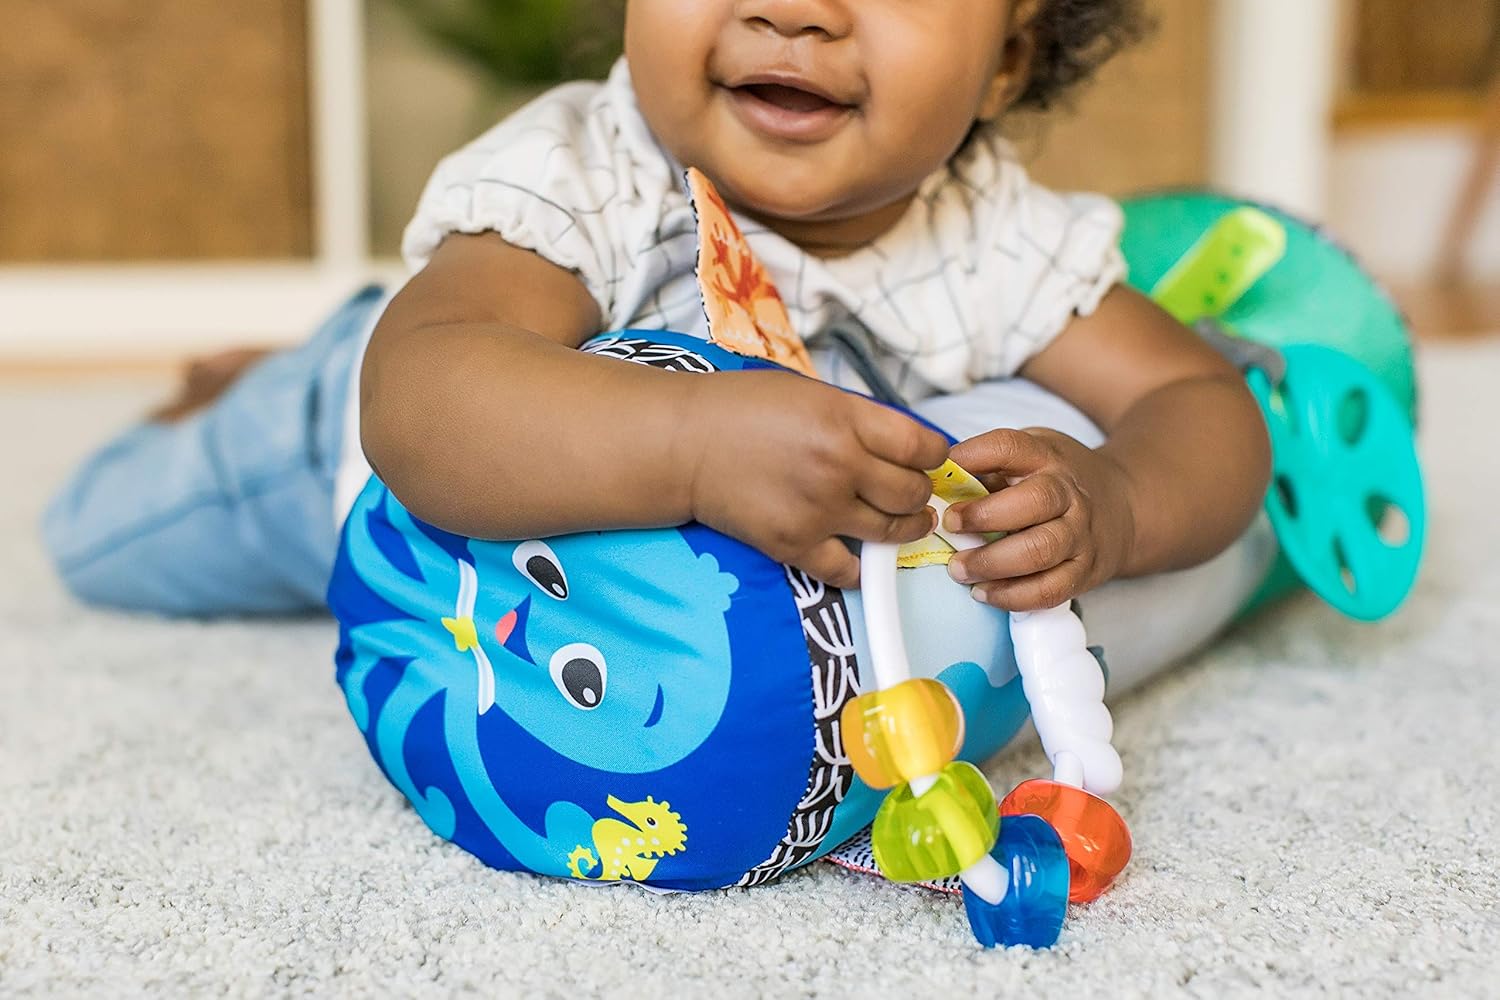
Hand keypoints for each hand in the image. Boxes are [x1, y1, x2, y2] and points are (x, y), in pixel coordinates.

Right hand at [684, 371, 949, 587]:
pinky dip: (859, 566)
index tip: (930, 462)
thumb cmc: (743, 410)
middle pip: (913, 493)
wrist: (683, 443)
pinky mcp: (794, 544)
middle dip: (921, 495)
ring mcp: (819, 509)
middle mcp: (840, 465)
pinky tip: (857, 554)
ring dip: (905, 529)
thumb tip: (906, 447)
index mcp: (847, 420)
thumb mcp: (812, 394)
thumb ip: (859, 419)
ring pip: (892, 532)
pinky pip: (848, 570)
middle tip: (915, 495)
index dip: (936, 458)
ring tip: (903, 524)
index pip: (923, 448)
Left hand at [942, 428, 1135, 610]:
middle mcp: (1069, 494)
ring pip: (1040, 551)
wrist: (1123, 507)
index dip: (972, 457)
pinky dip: (1012, 596)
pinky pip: (1049, 590)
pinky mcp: (1084, 572)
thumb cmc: (1057, 481)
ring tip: (959, 569)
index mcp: (1047, 457)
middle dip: (984, 516)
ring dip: (992, 563)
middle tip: (950, 525)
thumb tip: (935, 481)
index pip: (1010, 447)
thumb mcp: (1030, 455)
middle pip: (1034, 501)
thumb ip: (989, 466)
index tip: (941, 473)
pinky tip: (984, 593)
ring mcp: (1080, 534)